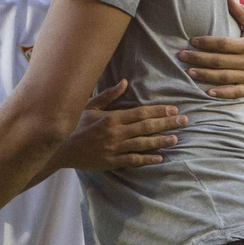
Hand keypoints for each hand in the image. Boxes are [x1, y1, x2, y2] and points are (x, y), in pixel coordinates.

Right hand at [53, 79, 186, 171]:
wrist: (58, 149)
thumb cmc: (74, 125)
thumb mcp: (89, 106)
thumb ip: (108, 95)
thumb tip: (124, 82)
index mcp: (111, 118)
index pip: (141, 113)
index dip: (159, 111)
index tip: (174, 109)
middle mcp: (115, 133)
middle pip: (146, 127)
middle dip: (167, 123)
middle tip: (184, 121)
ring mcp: (114, 149)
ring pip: (143, 144)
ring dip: (161, 141)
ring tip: (177, 138)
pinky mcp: (111, 162)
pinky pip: (133, 161)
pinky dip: (147, 159)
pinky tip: (160, 158)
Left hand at [179, 0, 243, 101]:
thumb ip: (241, 13)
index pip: (223, 44)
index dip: (207, 42)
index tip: (192, 41)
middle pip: (220, 60)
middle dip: (199, 58)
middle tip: (181, 56)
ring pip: (224, 76)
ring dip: (205, 75)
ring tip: (189, 71)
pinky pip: (235, 92)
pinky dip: (222, 93)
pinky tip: (208, 92)